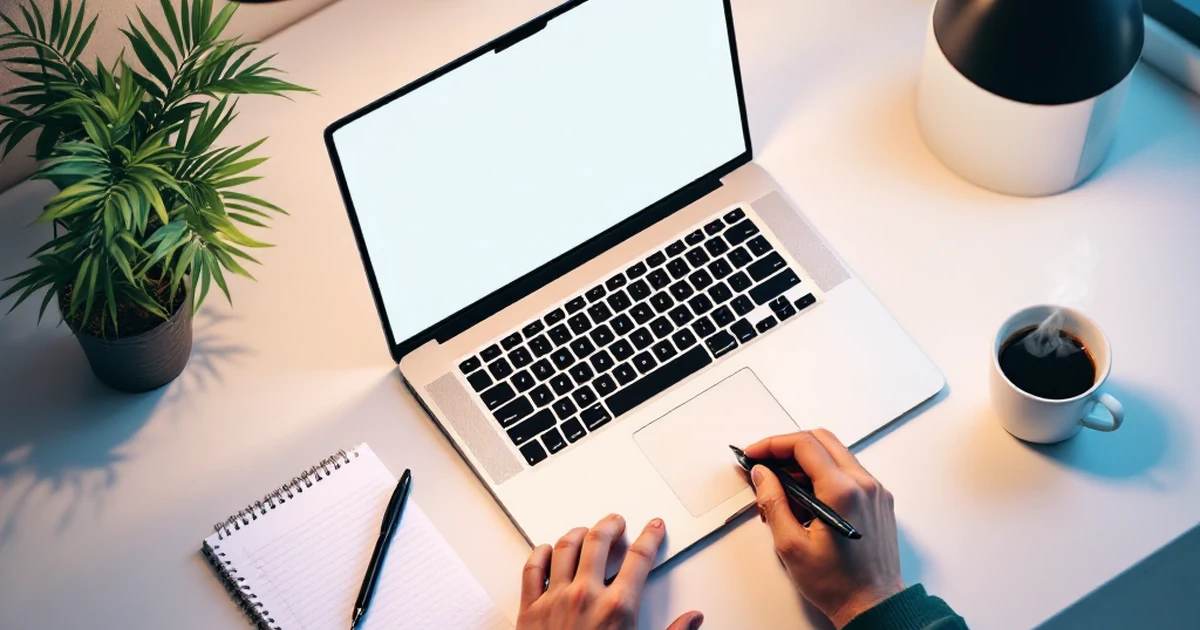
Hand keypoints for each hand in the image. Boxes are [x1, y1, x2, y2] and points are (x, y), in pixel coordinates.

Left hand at [516, 514, 703, 629]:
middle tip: (617, 522)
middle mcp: (585, 596)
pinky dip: (541, 553)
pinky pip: (532, 569)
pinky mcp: (530, 610)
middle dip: (611, 525)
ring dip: (578, 532)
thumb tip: (693, 619)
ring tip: (586, 530)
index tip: (653, 527)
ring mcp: (554, 599)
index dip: (650, 537)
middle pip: (599, 541)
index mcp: (618, 607)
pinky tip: (548, 550)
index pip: (640, 557)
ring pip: (565, 547)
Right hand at [745, 430, 903, 628]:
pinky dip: (823, 474)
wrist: (873, 604)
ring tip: (782, 486)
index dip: (773, 444)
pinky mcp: (878, 499)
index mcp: (843, 492)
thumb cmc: (838, 584)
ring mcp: (875, 491)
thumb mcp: (791, 546)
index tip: (755, 453)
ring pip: (836, 454)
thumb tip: (763, 475)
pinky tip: (806, 496)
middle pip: (822, 440)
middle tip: (766, 463)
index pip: (804, 445)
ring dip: (805, 461)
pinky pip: (848, 471)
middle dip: (788, 446)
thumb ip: (773, 503)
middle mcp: (864, 485)